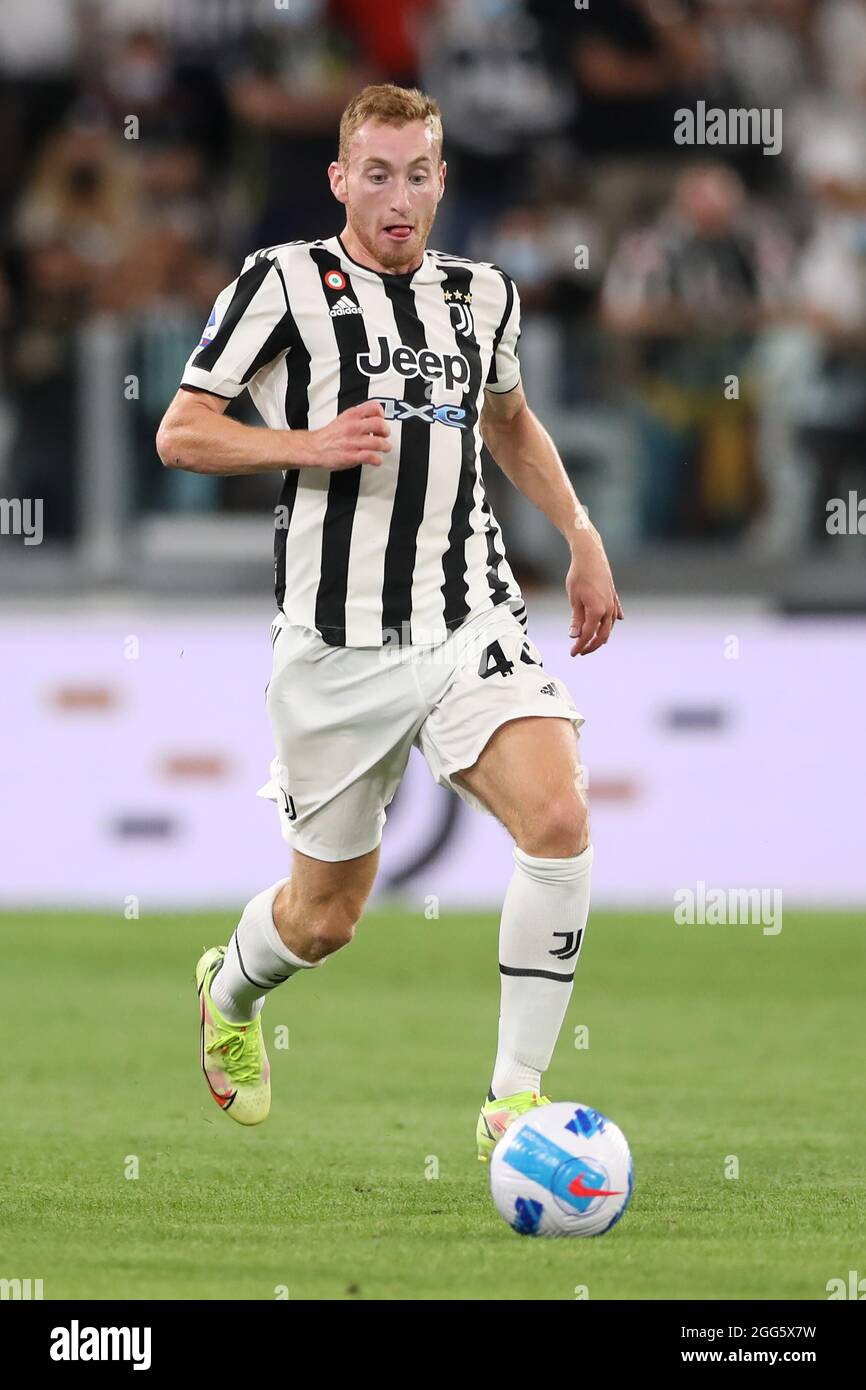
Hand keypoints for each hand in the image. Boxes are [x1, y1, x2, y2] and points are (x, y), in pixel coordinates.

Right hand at [308, 401, 390, 469]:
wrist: (314, 448)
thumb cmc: (328, 436)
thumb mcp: (343, 419)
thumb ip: (357, 418)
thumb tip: (372, 419)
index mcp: (351, 415)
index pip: (373, 407)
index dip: (381, 413)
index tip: (382, 419)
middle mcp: (353, 427)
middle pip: (380, 424)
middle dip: (386, 431)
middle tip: (384, 435)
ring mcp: (353, 442)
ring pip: (378, 442)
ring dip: (385, 446)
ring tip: (384, 448)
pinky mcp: (352, 456)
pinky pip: (371, 457)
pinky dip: (377, 460)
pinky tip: (376, 460)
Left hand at [566, 527, 622, 655]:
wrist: (590, 555)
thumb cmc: (579, 575)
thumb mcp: (574, 599)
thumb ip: (576, 619)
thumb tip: (575, 636)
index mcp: (597, 611)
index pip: (588, 635)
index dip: (580, 645)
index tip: (573, 653)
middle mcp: (608, 609)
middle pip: (602, 635)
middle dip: (592, 645)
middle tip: (581, 651)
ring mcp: (613, 602)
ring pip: (610, 625)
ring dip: (602, 636)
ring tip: (593, 641)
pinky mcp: (613, 595)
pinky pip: (615, 612)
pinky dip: (612, 620)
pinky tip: (616, 621)